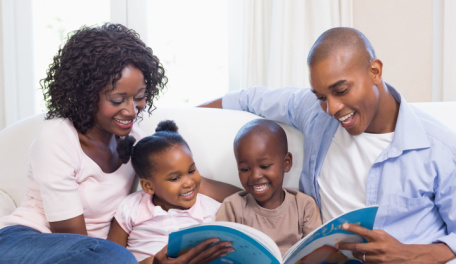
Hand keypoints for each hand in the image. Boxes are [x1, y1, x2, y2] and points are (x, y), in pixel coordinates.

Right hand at [152, 238, 233, 263]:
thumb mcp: (160, 256)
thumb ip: (168, 247)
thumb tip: (177, 236)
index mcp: (182, 262)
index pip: (196, 252)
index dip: (206, 245)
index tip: (215, 239)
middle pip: (206, 256)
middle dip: (218, 249)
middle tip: (229, 243)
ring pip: (209, 260)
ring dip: (220, 253)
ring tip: (230, 248)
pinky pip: (208, 262)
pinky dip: (216, 257)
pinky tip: (223, 254)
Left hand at [336, 223, 454, 263]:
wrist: (407, 258)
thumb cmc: (392, 244)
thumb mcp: (384, 235)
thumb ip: (372, 233)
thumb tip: (358, 230)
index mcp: (379, 238)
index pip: (364, 231)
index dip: (353, 228)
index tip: (343, 226)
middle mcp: (378, 248)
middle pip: (357, 248)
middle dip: (345, 246)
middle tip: (337, 245)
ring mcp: (378, 259)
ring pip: (360, 257)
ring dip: (354, 254)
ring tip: (352, 251)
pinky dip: (362, 261)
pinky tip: (363, 258)